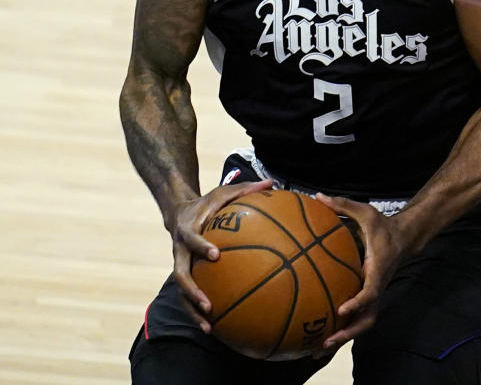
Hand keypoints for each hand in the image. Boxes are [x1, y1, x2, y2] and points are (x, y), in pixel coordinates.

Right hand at [169, 177, 274, 327]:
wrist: (178, 212)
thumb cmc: (207, 203)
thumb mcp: (223, 192)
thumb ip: (246, 188)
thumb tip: (272, 182)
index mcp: (187, 228)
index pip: (191, 238)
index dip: (201, 246)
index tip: (216, 254)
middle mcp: (180, 250)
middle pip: (180, 274)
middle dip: (193, 291)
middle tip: (209, 305)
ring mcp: (180, 265)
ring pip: (180, 293)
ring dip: (192, 310)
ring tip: (208, 327)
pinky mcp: (184, 275)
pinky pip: (187, 297)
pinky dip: (197, 312)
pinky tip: (213, 326)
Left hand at [312, 195, 411, 347]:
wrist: (405, 238)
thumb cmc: (383, 226)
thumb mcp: (366, 212)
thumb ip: (343, 205)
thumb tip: (318, 197)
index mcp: (377, 269)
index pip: (370, 292)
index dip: (357, 303)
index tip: (341, 310)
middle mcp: (377, 287)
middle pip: (366, 320)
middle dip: (347, 334)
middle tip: (325, 342)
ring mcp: (375, 295)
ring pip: (362, 324)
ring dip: (343, 337)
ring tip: (318, 349)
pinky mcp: (370, 298)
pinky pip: (358, 318)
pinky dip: (343, 329)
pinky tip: (323, 334)